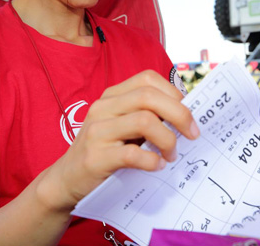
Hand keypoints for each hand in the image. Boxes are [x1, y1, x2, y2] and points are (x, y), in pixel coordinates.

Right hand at [43, 70, 199, 208]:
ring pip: (144, 121)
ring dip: (168, 140)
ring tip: (171, 155)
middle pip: (149, 96)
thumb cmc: (103, 151)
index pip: (148, 79)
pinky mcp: (96, 157)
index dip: (174, 93)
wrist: (66, 180)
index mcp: (112, 96)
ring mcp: (97, 131)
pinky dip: (152, 160)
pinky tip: (157, 166)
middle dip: (180, 114)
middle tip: (192, 134)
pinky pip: (132, 154)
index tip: (188, 115)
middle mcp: (103, 108)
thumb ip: (146, 116)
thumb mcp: (122, 126)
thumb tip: (186, 117)